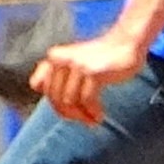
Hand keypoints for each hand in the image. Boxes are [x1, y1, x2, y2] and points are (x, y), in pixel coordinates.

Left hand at [30, 30, 147, 125]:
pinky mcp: (92, 72)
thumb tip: (36, 86)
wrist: (126, 43)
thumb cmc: (101, 57)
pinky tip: (99, 115)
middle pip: (54, 97)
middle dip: (69, 114)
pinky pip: (86, 100)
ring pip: (69, 102)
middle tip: (84, 120)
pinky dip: (93, 112)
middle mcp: (61, 58)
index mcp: (54, 56)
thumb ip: (55, 71)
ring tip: (93, 119)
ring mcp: (76, 64)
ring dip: (82, 116)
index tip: (69, 110)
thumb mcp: (73, 61)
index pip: (39, 86)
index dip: (52, 101)